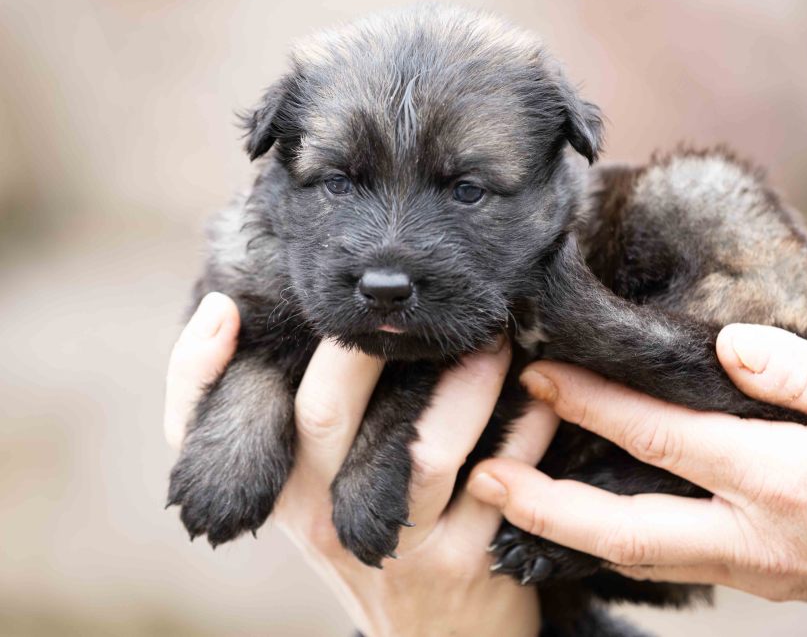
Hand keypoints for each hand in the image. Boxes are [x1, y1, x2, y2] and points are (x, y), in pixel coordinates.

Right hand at [165, 293, 556, 636]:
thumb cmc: (361, 533)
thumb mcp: (300, 487)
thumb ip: (257, 411)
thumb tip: (221, 308)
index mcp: (284, 487)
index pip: (245, 404)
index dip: (254, 341)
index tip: (311, 286)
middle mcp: (329, 516)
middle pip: (328, 410)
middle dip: (372, 340)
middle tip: (427, 295)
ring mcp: (397, 545)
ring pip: (427, 446)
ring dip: (468, 378)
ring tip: (496, 332)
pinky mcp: (465, 563)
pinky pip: (504, 476)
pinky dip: (529, 423)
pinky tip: (543, 387)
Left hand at [467, 324, 806, 601]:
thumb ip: (800, 371)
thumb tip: (727, 347)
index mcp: (779, 477)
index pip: (660, 436)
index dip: (592, 404)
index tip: (540, 373)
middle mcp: (751, 532)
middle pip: (626, 527)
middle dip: (546, 504)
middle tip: (484, 478)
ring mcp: (751, 564)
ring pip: (641, 555)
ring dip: (570, 530)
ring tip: (512, 502)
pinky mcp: (758, 575)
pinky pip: (671, 562)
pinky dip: (617, 541)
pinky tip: (587, 520)